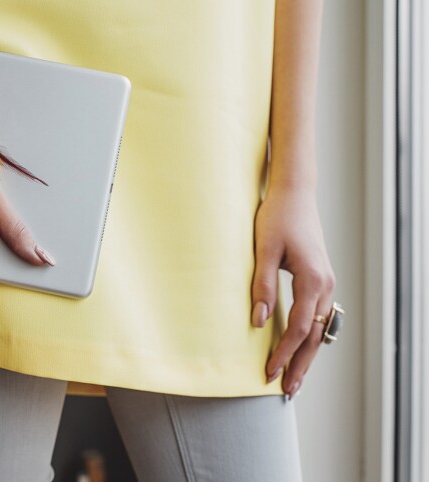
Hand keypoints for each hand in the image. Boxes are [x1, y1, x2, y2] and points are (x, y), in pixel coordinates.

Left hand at [251, 185, 335, 398]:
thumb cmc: (277, 219)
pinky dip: (309, 337)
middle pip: (314, 336)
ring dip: (306, 355)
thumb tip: (259, 321)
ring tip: (293, 379)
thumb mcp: (264, 251)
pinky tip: (299, 349)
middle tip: (287, 392)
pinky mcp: (320, 280)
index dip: (283, 353)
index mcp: (313, 281)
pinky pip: (317, 317)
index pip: (299, 328)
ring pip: (319, 329)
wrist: (295, 194)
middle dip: (300, 365)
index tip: (268, 373)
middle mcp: (326, 285)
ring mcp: (326, 284)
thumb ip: (262, 286)